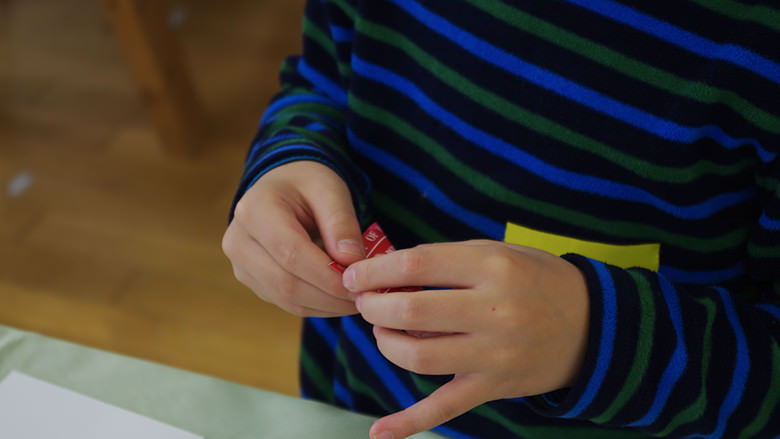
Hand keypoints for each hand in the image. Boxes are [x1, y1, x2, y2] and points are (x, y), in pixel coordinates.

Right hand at [222, 161, 363, 316]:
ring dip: (325, 305)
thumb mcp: (330, 190)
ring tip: (356, 299)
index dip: (326, 275)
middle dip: (329, 296)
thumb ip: (341, 222)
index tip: (358, 284)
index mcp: (254, 210)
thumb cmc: (307, 184)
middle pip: (285, 283)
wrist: (283, 188)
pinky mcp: (252, 281)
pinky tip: (339, 299)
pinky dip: (317, 305)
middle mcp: (238, 241)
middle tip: (363, 297)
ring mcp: (241, 264)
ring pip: (285, 299)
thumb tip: (351, 262)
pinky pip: (285, 303)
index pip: (290, 253)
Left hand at [343, 240, 588, 438]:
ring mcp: (494, 355)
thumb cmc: (536, 280)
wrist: (592, 325)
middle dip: (373, 307)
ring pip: (417, 358)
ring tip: (384, 332)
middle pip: (410, 312)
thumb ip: (445, 259)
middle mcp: (494, 311)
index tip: (355, 276)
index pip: (416, 266)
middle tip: (366, 303)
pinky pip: (444, 408)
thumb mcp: (497, 252)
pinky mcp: (494, 387)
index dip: (375, 272)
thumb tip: (387, 272)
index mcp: (492, 267)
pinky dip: (409, 423)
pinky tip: (379, 432)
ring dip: (386, 344)